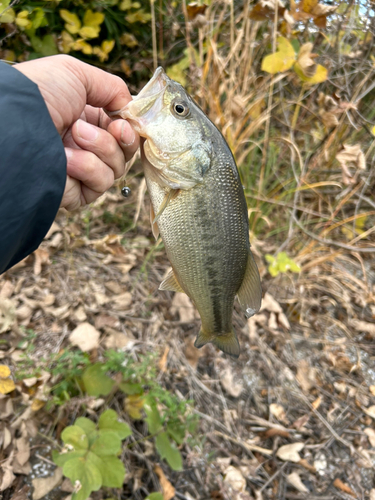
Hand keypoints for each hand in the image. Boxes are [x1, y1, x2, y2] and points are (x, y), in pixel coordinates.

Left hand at [15, 55, 138, 210]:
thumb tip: (131, 110)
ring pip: (116, 168)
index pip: (122, 130)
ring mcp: (82, 170)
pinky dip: (87, 168)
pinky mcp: (78, 192)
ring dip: (99, 149)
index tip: (124, 121)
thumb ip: (113, 88)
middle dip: (119, 138)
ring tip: (72, 136)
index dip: (128, 127)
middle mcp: (85, 146)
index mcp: (86, 120)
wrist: (17, 124)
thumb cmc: (40, 94)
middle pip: (125, 151)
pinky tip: (65, 158)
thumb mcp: (76, 74)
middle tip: (108, 128)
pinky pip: (101, 183)